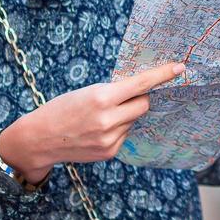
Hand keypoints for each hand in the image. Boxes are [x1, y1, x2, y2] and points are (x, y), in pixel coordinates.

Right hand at [0, 61, 184, 182]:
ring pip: (134, 120)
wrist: (40, 138)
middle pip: (143, 104)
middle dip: (139, 98)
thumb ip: (113, 92)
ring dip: (125, 115)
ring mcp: (110, 139)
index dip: (162, 75)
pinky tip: (98, 130)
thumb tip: (141, 90)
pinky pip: (125, 134)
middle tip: (123, 97)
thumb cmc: (62, 108)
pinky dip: (118, 129)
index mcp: (101, 98)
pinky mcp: (109, 152)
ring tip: (100, 117)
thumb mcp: (87, 91)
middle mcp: (108, 120)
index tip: (180, 68)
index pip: (141, 84)